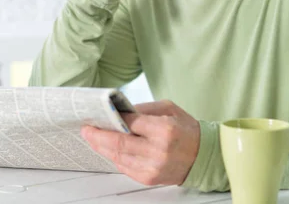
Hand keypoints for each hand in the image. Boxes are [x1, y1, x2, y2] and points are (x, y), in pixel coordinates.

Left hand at [81, 100, 200, 185]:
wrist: (203, 155)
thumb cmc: (185, 129)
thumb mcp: (167, 109)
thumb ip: (141, 109)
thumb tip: (117, 111)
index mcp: (164, 130)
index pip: (129, 123)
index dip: (110, 119)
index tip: (96, 115)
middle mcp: (158, 151)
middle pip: (118, 144)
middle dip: (98, 136)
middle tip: (86, 129)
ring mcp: (153, 167)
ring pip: (118, 157)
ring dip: (102, 147)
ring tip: (92, 137)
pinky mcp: (149, 178)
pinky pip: (124, 167)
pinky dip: (114, 157)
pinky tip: (107, 149)